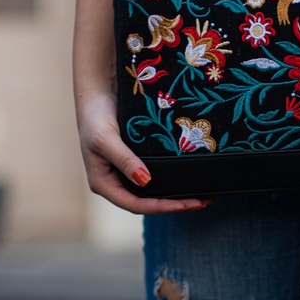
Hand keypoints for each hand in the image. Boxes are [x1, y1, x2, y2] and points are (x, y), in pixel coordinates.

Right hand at [77, 90, 212, 214]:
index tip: (183, 205)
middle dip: (174, 205)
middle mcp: (115, 183)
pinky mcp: (136, 163)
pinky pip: (157, 179)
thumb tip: (145, 181)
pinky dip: (174, 183)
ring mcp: (126, 174)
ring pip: (154, 194)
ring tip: (203, 198)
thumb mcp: (105, 138)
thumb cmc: (95, 115)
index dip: (159, 208)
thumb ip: (124, 160)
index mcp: (103, 184)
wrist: (97, 92)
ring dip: (178, 197)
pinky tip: (191, 182)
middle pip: (147, 203)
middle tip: (202, 203)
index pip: (134, 205)